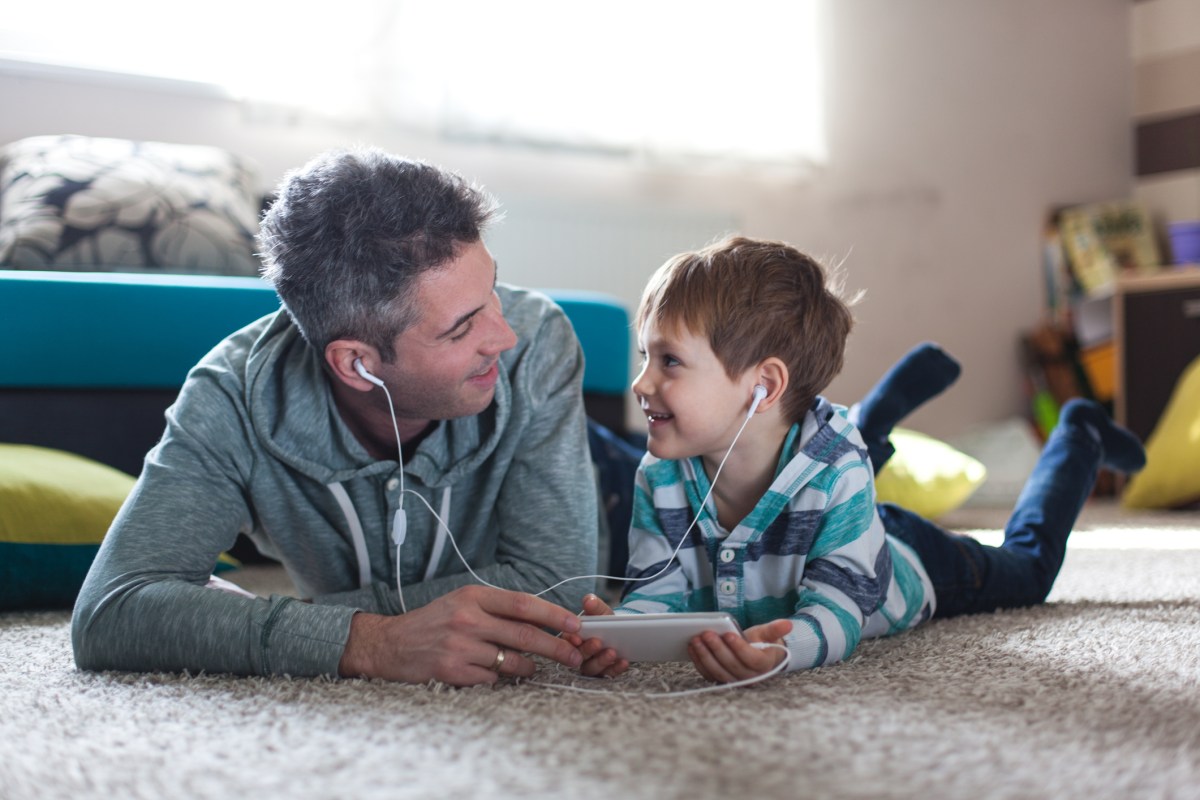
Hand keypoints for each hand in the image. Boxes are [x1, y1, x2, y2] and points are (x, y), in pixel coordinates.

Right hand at [337, 584, 582, 684]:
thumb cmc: (434, 622)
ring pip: (512, 662)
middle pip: (525, 635)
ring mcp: (460, 647)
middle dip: (557, 647)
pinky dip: (498, 679)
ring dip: (527, 667)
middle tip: (575, 656)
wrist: (390, 644)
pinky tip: (490, 674)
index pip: (524, 604)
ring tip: (529, 667)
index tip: (576, 624)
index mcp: (474, 597)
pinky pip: (491, 680)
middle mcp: (468, 619)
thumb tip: (542, 621)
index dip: (554, 615)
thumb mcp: (463, 603)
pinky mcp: (453, 672)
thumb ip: (497, 609)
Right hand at [560, 593, 629, 678]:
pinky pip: (607, 675)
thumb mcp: (601, 612)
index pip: (566, 641)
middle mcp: (578, 654)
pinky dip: (615, 669)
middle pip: (578, 656)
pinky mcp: (602, 673)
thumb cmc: (604, 622)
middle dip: (588, 650)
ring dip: (602, 661)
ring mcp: (590, 665)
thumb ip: (595, 606)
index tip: (577, 637)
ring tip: (613, 652)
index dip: (571, 640)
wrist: (618, 632)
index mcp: (572, 637)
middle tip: (598, 642)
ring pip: (591, 668)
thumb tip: (589, 600)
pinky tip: (624, 662)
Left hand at [688, 618, 791, 683]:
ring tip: (696, 639)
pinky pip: (709, 674)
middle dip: (717, 649)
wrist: (757, 657)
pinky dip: (699, 662)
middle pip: (731, 665)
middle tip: (706, 633)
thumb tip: (788, 624)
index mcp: (763, 665)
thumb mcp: (768, 634)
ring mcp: (735, 681)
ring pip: (718, 671)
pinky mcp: (722, 680)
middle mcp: (749, 677)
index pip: (750, 658)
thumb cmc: (762, 643)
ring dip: (705, 656)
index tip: (728, 634)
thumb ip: (775, 629)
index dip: (739, 647)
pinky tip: (692, 648)